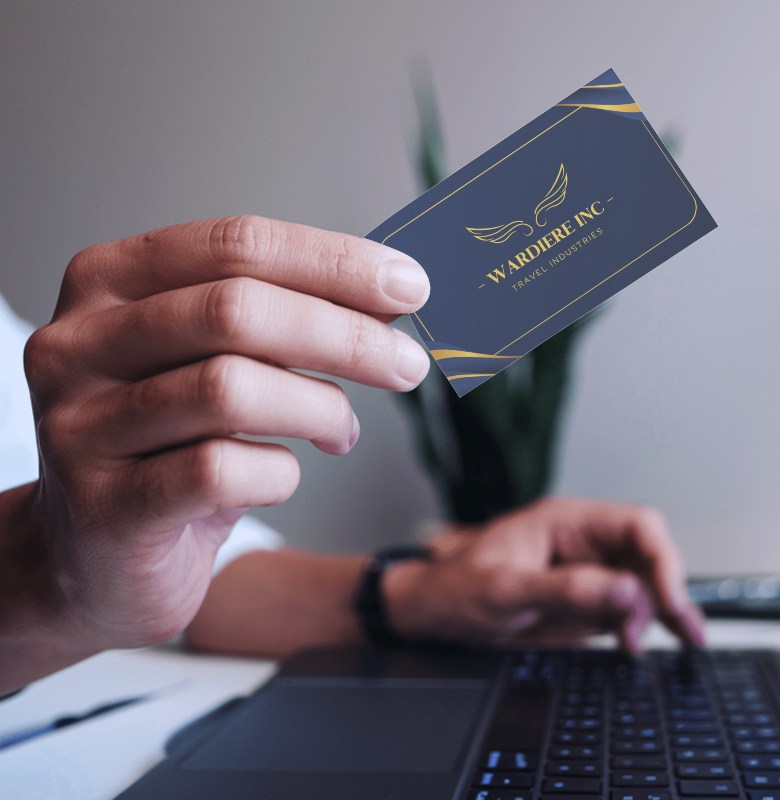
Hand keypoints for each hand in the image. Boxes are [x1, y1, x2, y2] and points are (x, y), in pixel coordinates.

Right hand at [7, 216, 429, 672]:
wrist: (94, 553)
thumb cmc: (168, 443)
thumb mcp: (217, 361)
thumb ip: (283, 320)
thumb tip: (390, 296)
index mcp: (108, 282)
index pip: (234, 244)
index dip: (334, 262)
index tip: (409, 287)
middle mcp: (78, 345)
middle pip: (234, 312)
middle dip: (345, 336)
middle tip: (408, 364)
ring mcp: (82, 427)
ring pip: (230, 389)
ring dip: (320, 407)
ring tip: (341, 429)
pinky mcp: (105, 507)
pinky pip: (221, 472)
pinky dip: (280, 471)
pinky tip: (282, 474)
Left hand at [383, 497, 705, 652]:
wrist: (428, 616)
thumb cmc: (454, 589)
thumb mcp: (504, 589)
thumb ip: (566, 590)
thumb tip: (624, 591)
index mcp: (566, 522)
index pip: (637, 526)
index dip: (663, 560)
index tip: (668, 599)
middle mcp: (583, 543)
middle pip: (648, 556)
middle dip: (666, 591)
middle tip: (670, 631)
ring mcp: (585, 573)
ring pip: (644, 584)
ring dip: (658, 611)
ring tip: (659, 642)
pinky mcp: (582, 602)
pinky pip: (625, 608)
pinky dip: (645, 624)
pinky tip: (651, 642)